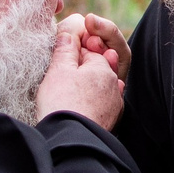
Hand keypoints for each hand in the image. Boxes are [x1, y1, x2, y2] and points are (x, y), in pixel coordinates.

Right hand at [37, 13, 126, 129]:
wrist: (70, 139)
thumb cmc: (62, 101)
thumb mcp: (59, 69)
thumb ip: (65, 48)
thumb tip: (69, 33)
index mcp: (103, 67)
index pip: (88, 52)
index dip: (72, 54)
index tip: (59, 61)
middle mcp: (114, 84)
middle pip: (96, 70)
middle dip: (82, 70)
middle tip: (62, 77)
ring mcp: (114, 105)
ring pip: (99, 88)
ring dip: (88, 87)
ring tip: (68, 92)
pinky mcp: (110, 122)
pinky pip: (101, 106)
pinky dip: (91, 103)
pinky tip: (79, 106)